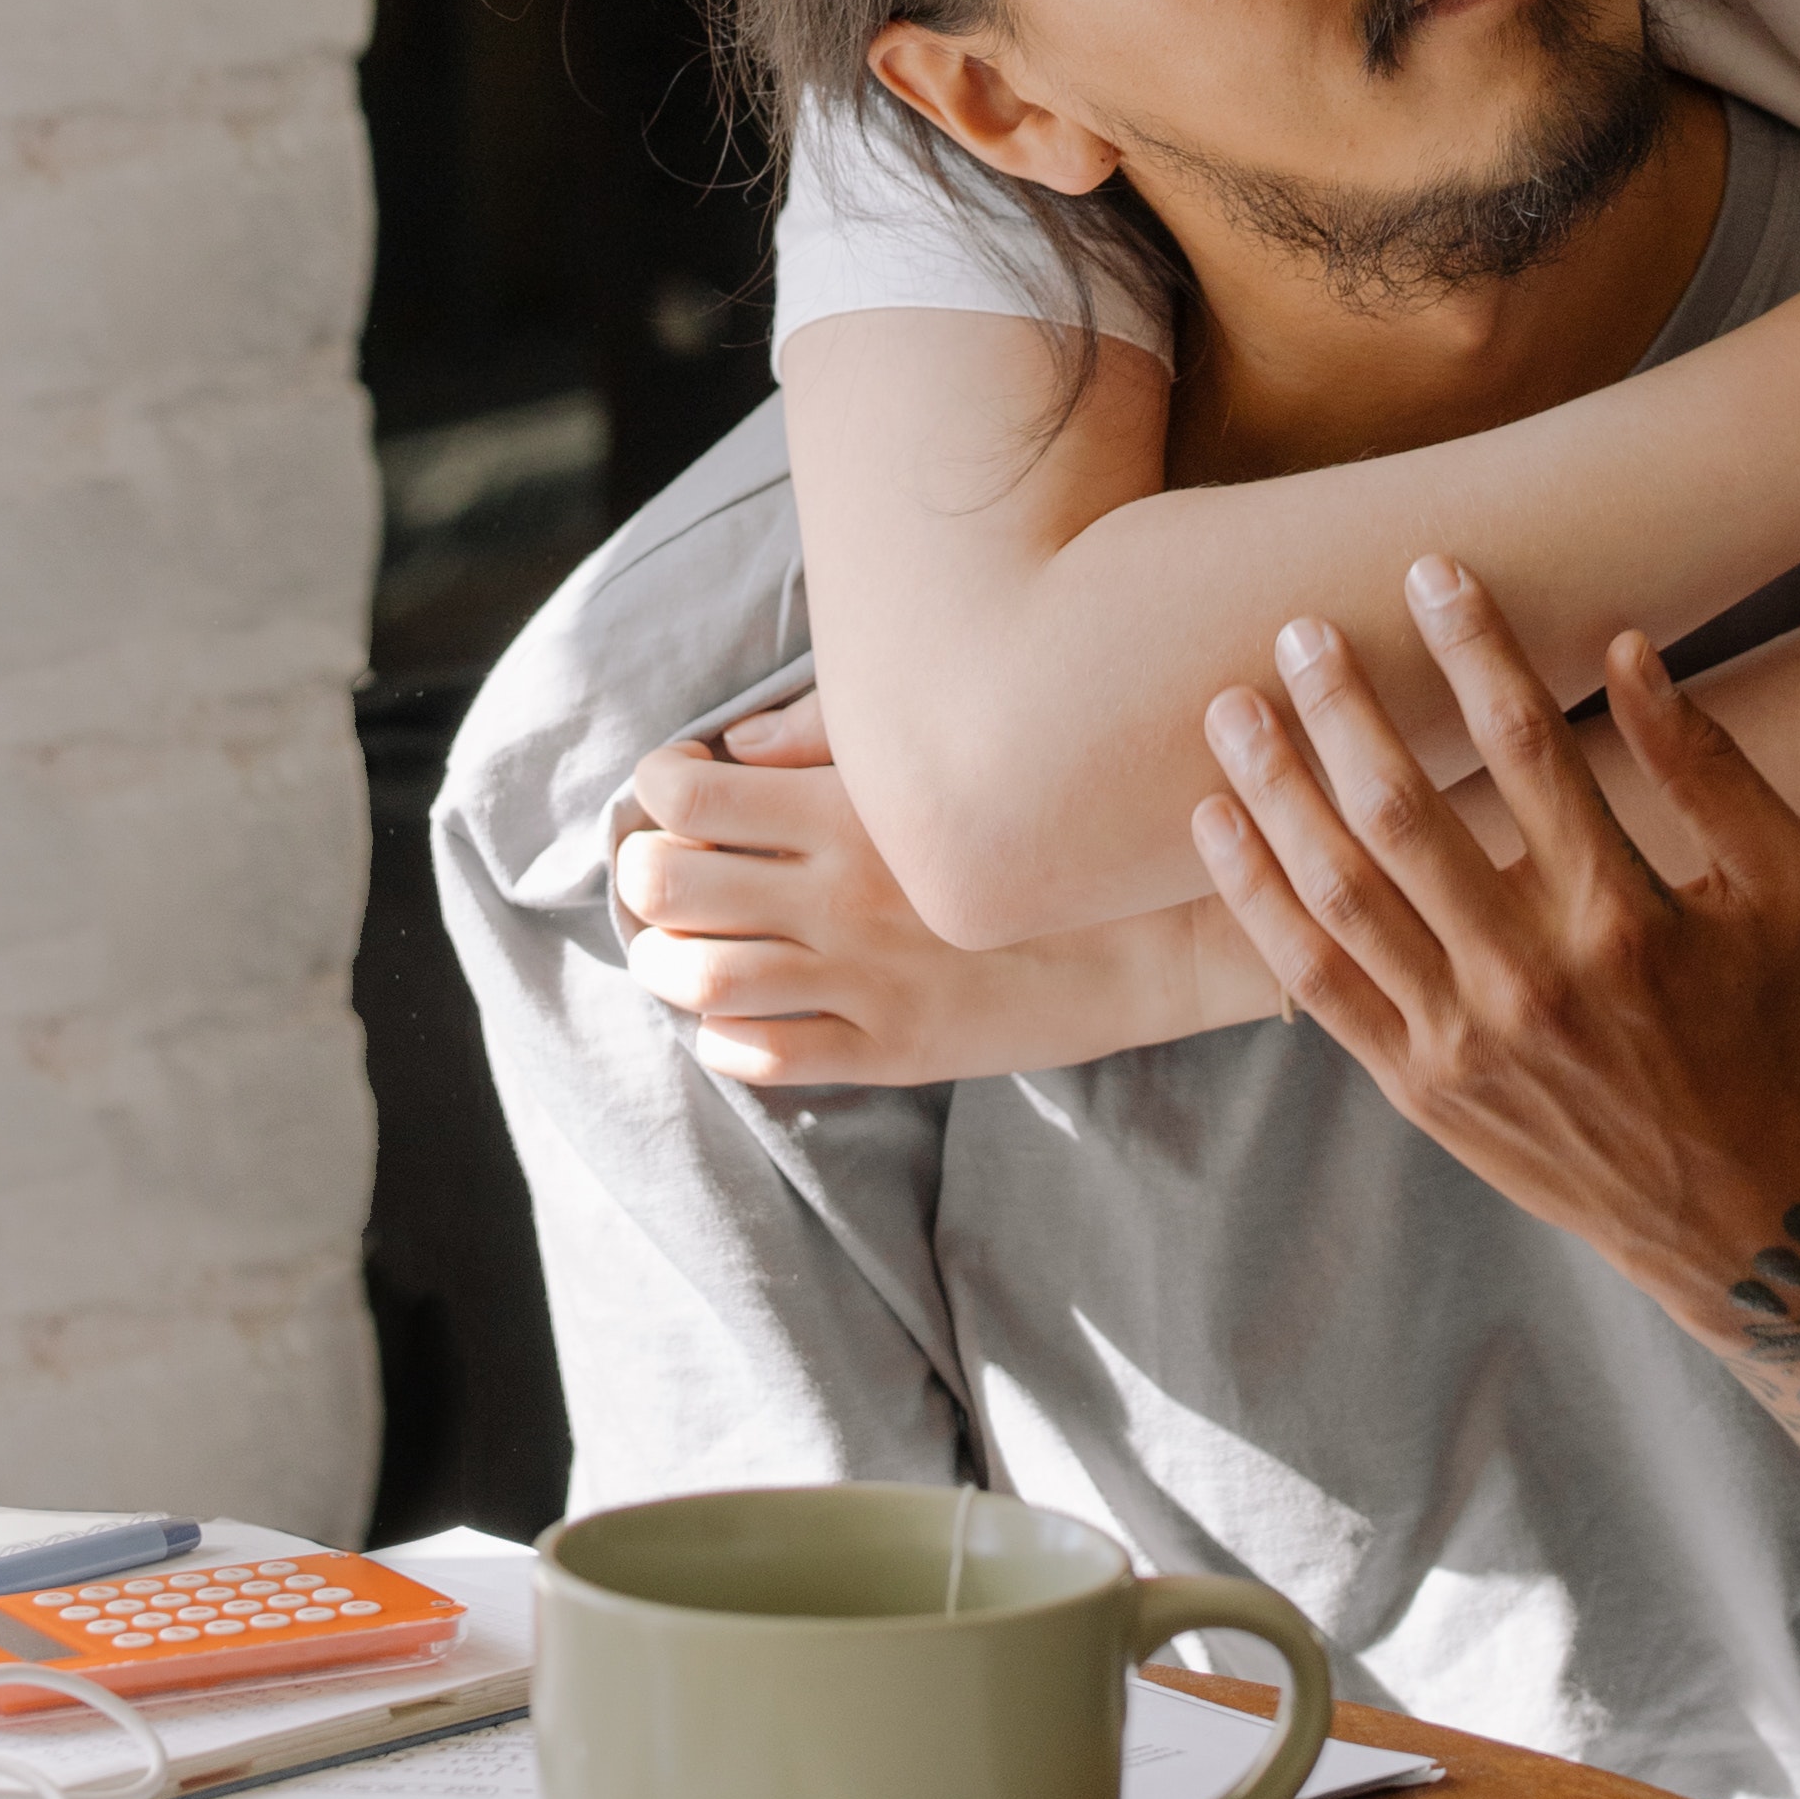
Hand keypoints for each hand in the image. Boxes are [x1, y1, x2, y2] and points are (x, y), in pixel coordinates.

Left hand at [619, 693, 1266, 1083]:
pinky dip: (720, 1036)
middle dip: (641, 876)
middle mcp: (841, 894)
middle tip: (660, 873)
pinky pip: (760, 1058)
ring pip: (698, 977)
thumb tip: (733, 748)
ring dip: (663, 962)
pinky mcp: (892, 1048)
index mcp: (849, 809)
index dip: (657, 789)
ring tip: (675, 949)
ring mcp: (863, 978)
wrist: (1157, 929)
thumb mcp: (944, 760)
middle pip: (667, 885)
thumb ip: (832, 741)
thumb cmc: (1049, 821)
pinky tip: (737, 1013)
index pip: (687, 795)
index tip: (677, 792)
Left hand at [1188, 558, 1799, 1306]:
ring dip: (1276, 791)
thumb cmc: (1768, 1021)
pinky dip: (1257, 897)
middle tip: (1297, 629)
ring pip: (1339, 892)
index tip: (1432, 573)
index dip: (1476, 650)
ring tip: (1232, 709)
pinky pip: (1312, 979)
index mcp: (1626, 914)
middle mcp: (1532, 975)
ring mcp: (1462, 1036)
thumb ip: (1709, 763)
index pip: (1532, 749)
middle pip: (1406, 814)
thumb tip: (1628, 644)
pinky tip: (1218, 822)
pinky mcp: (1415, 1082)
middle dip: (1344, 710)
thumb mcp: (1785, 884)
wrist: (1731, 1205)